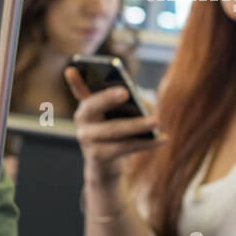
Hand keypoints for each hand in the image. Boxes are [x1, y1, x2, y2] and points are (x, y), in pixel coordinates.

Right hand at [65, 66, 163, 188]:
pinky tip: (164, 138)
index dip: (75, 81)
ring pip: (113, 130)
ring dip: (137, 125)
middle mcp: (82, 120)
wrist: (105, 166)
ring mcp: (87, 139)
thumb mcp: (121, 116)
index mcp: (87, 106)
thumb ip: (131, 104)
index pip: (79, 90)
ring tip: (157, 120)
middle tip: (125, 91)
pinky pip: (124, 147)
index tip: (71, 69)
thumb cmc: (116, 133)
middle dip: (108, 97)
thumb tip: (147, 107)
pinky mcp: (98, 156)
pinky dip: (146, 143)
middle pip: (93, 106)